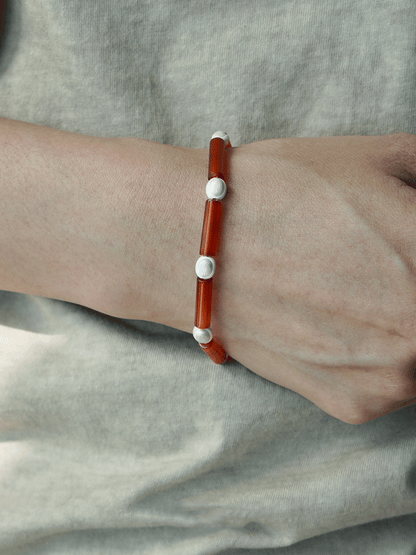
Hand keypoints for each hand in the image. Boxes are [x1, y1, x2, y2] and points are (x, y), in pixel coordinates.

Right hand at [83, 132, 415, 424]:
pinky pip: (395, 382)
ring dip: (411, 323)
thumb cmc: (281, 190)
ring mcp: (388, 379)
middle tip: (387, 263)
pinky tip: (344, 319)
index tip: (413, 246)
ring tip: (366, 287)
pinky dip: (385, 354)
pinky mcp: (350, 404)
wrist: (192, 242)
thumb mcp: (382, 157)